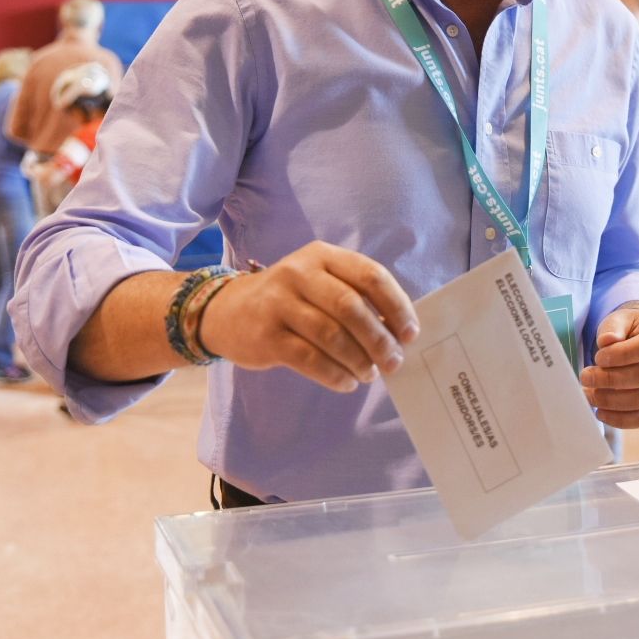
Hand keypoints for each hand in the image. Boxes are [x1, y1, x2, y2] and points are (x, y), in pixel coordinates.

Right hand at [198, 240, 419, 392]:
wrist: (228, 312)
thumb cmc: (291, 300)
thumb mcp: (321, 284)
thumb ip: (356, 299)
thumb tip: (398, 333)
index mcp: (323, 256)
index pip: (370, 275)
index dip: (396, 306)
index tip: (410, 334)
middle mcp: (299, 273)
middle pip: (351, 307)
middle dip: (379, 339)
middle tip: (394, 362)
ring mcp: (279, 303)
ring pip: (331, 335)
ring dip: (359, 360)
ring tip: (370, 374)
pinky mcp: (266, 335)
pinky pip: (310, 359)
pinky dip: (335, 375)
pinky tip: (347, 383)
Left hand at [581, 302, 638, 428]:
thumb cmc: (632, 329)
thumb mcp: (622, 319)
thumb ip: (613, 328)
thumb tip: (606, 342)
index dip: (623, 355)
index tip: (599, 357)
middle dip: (611, 379)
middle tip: (586, 377)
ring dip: (612, 400)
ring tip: (589, 394)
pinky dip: (620, 419)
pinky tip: (600, 412)